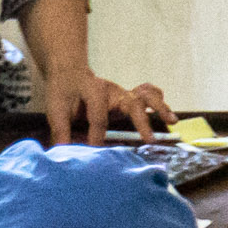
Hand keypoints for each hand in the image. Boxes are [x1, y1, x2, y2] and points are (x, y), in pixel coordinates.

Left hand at [42, 66, 169, 144]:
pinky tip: (167, 117)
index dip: (96, 137)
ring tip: (172, 121)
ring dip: (161, 108)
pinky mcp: (129, 98)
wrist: (70, 74)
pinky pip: (149, 94)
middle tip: (150, 140)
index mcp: (94, 91)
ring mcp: (124, 94)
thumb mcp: (56, 109)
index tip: (95, 153)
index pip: (98, 117)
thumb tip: (60, 154)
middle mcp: (113, 91)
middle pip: (132, 103)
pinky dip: (159, 103)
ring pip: (147, 96)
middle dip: (142, 122)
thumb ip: (60, 131)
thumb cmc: (63, 92)